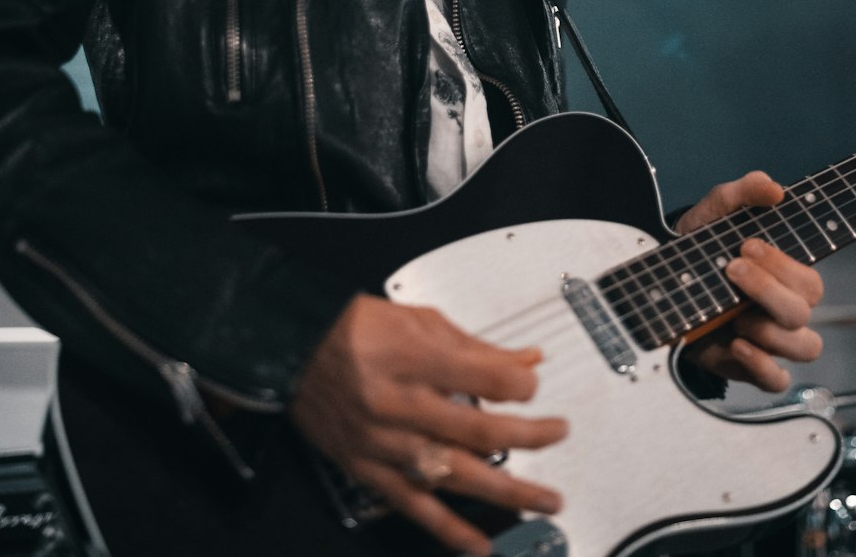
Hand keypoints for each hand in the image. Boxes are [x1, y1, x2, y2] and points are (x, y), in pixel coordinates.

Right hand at [289, 293, 567, 554]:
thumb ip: (476, 347)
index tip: (533, 386)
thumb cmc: (358, 329)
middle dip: (528, 434)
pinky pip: (414, 507)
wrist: (297, 349)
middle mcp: (400, 402)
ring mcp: (384, 442)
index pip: (483, 378)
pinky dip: (449, 530)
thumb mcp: (421, 321)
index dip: (518, 385)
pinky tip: (480, 545)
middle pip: (477, 427)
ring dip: (505, 490)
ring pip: (453, 473)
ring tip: (545, 499)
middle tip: (559, 433)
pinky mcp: (368, 470)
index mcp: (413, 356)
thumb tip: (525, 361)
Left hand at [676, 171, 823, 392]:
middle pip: (806, 310)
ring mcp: (769, 340)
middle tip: (732, 268)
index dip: (784, 265)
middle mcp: (782, 311)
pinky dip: (762, 365)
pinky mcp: (749, 366)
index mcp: (784, 279)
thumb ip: (741, 194)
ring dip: (770, 328)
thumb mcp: (713, 215)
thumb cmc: (699, 249)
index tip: (746, 244)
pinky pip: (777, 380)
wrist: (661, 284)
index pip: (810, 280)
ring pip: (804, 347)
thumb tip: (773, 188)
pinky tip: (737, 343)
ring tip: (733, 312)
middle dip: (770, 289)